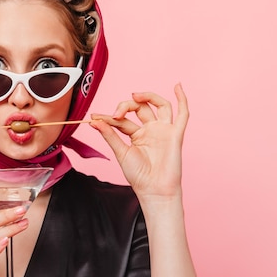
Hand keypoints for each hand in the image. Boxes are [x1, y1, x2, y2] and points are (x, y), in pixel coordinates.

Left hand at [90, 83, 188, 200]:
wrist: (153, 190)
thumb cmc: (138, 176)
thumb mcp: (121, 153)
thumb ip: (110, 135)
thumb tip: (94, 121)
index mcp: (136, 134)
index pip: (122, 120)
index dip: (108, 117)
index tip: (94, 117)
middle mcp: (151, 129)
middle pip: (140, 107)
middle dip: (126, 106)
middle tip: (116, 114)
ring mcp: (163, 130)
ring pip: (160, 105)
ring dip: (148, 96)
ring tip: (134, 96)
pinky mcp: (175, 134)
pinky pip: (182, 114)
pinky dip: (182, 99)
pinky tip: (177, 87)